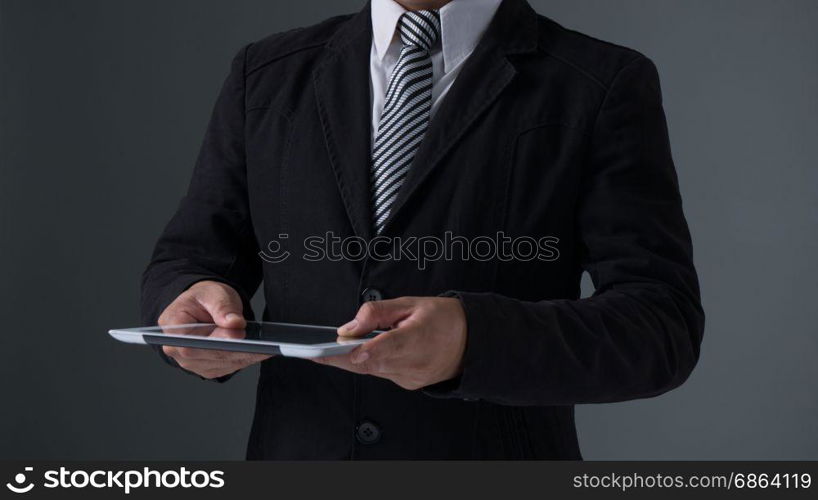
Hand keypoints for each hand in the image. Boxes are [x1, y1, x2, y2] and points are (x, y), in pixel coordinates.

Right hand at [158, 280, 269, 378]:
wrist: (203, 306)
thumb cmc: (203, 298)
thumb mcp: (212, 293)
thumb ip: (222, 307)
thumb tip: (234, 324)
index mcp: (171, 328)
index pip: (191, 344)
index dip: (216, 342)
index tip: (239, 337)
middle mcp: (177, 350)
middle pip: (210, 356)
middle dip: (237, 350)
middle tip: (262, 345)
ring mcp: (192, 363)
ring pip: (222, 364)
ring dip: (245, 357)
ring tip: (267, 348)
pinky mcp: (208, 368)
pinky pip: (228, 367)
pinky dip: (245, 359)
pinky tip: (260, 352)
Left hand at [314, 297, 466, 389]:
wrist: (471, 342)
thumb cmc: (444, 319)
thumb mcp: (412, 303)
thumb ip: (378, 313)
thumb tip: (350, 327)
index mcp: (419, 337)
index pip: (388, 346)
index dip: (364, 349)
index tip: (345, 349)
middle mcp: (415, 362)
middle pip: (371, 363)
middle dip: (342, 357)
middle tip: (315, 352)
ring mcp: (412, 377)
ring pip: (373, 370)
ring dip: (353, 360)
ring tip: (331, 351)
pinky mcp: (409, 383)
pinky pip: (382, 373)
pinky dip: (371, 363)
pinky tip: (362, 353)